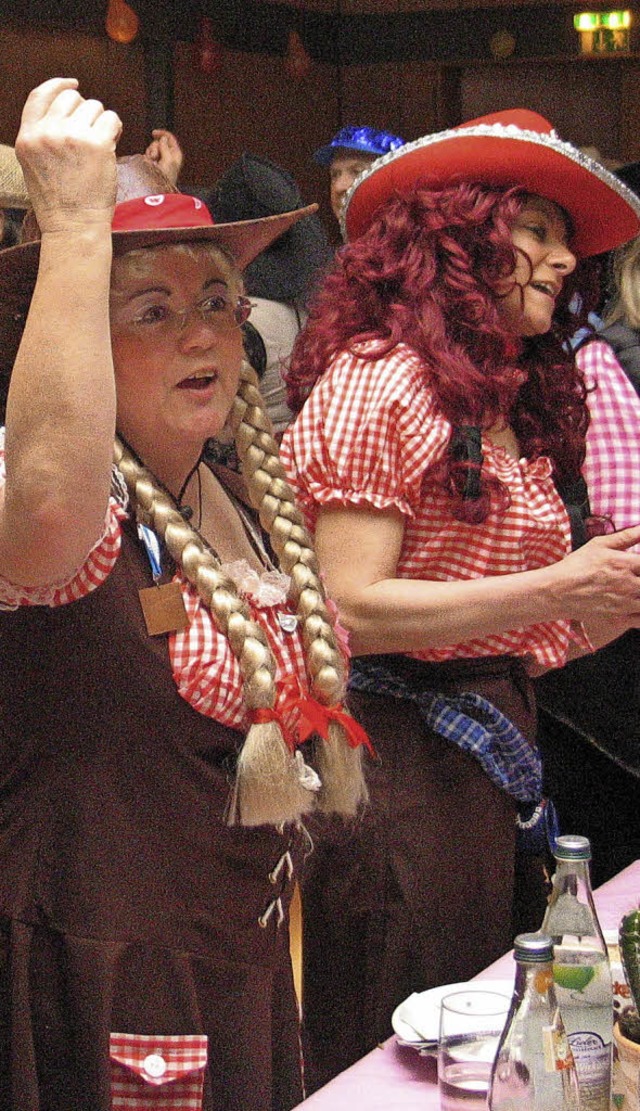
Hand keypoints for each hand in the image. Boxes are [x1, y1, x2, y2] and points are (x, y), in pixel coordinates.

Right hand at [14, 77, 121, 235]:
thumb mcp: (35, 164)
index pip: (40, 95)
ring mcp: (72, 136)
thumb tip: (68, 106)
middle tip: (91, 135)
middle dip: (85, 112)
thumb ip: (43, 135)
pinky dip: (115, 129)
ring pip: (95, 106)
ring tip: (99, 147)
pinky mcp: (96, 144)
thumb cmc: (59, 201)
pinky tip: (111, 146)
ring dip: (101, 122)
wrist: (74, 226)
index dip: (59, 84)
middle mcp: (47, 132)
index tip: (74, 84)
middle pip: (72, 98)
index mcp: (28, 137)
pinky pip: (112, 119)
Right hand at [144, 128, 182, 185]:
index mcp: (176, 154)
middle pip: (159, 142)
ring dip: (150, 153)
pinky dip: (147, 157)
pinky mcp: (153, 162)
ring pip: (152, 147)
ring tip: (152, 162)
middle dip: (155, 147)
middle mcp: (169, 155)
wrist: (157, 188)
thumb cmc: (165, 178)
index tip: (153, 133)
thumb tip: (163, 138)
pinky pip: (148, 153)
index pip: (170, 138)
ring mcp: (160, 158)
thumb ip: (165, 148)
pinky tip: (149, 163)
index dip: (162, 134)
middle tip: (155, 158)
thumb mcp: (168, 161)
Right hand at [548, 524, 639, 629]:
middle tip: (635, 578)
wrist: (557, 592)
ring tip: (633, 588)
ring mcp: (624, 603)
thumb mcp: (599, 544)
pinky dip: (639, 613)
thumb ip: (626, 536)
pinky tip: (633, 604)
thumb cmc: (576, 566)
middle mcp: (627, 584)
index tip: (638, 566)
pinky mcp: (618, 618)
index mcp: (623, 563)